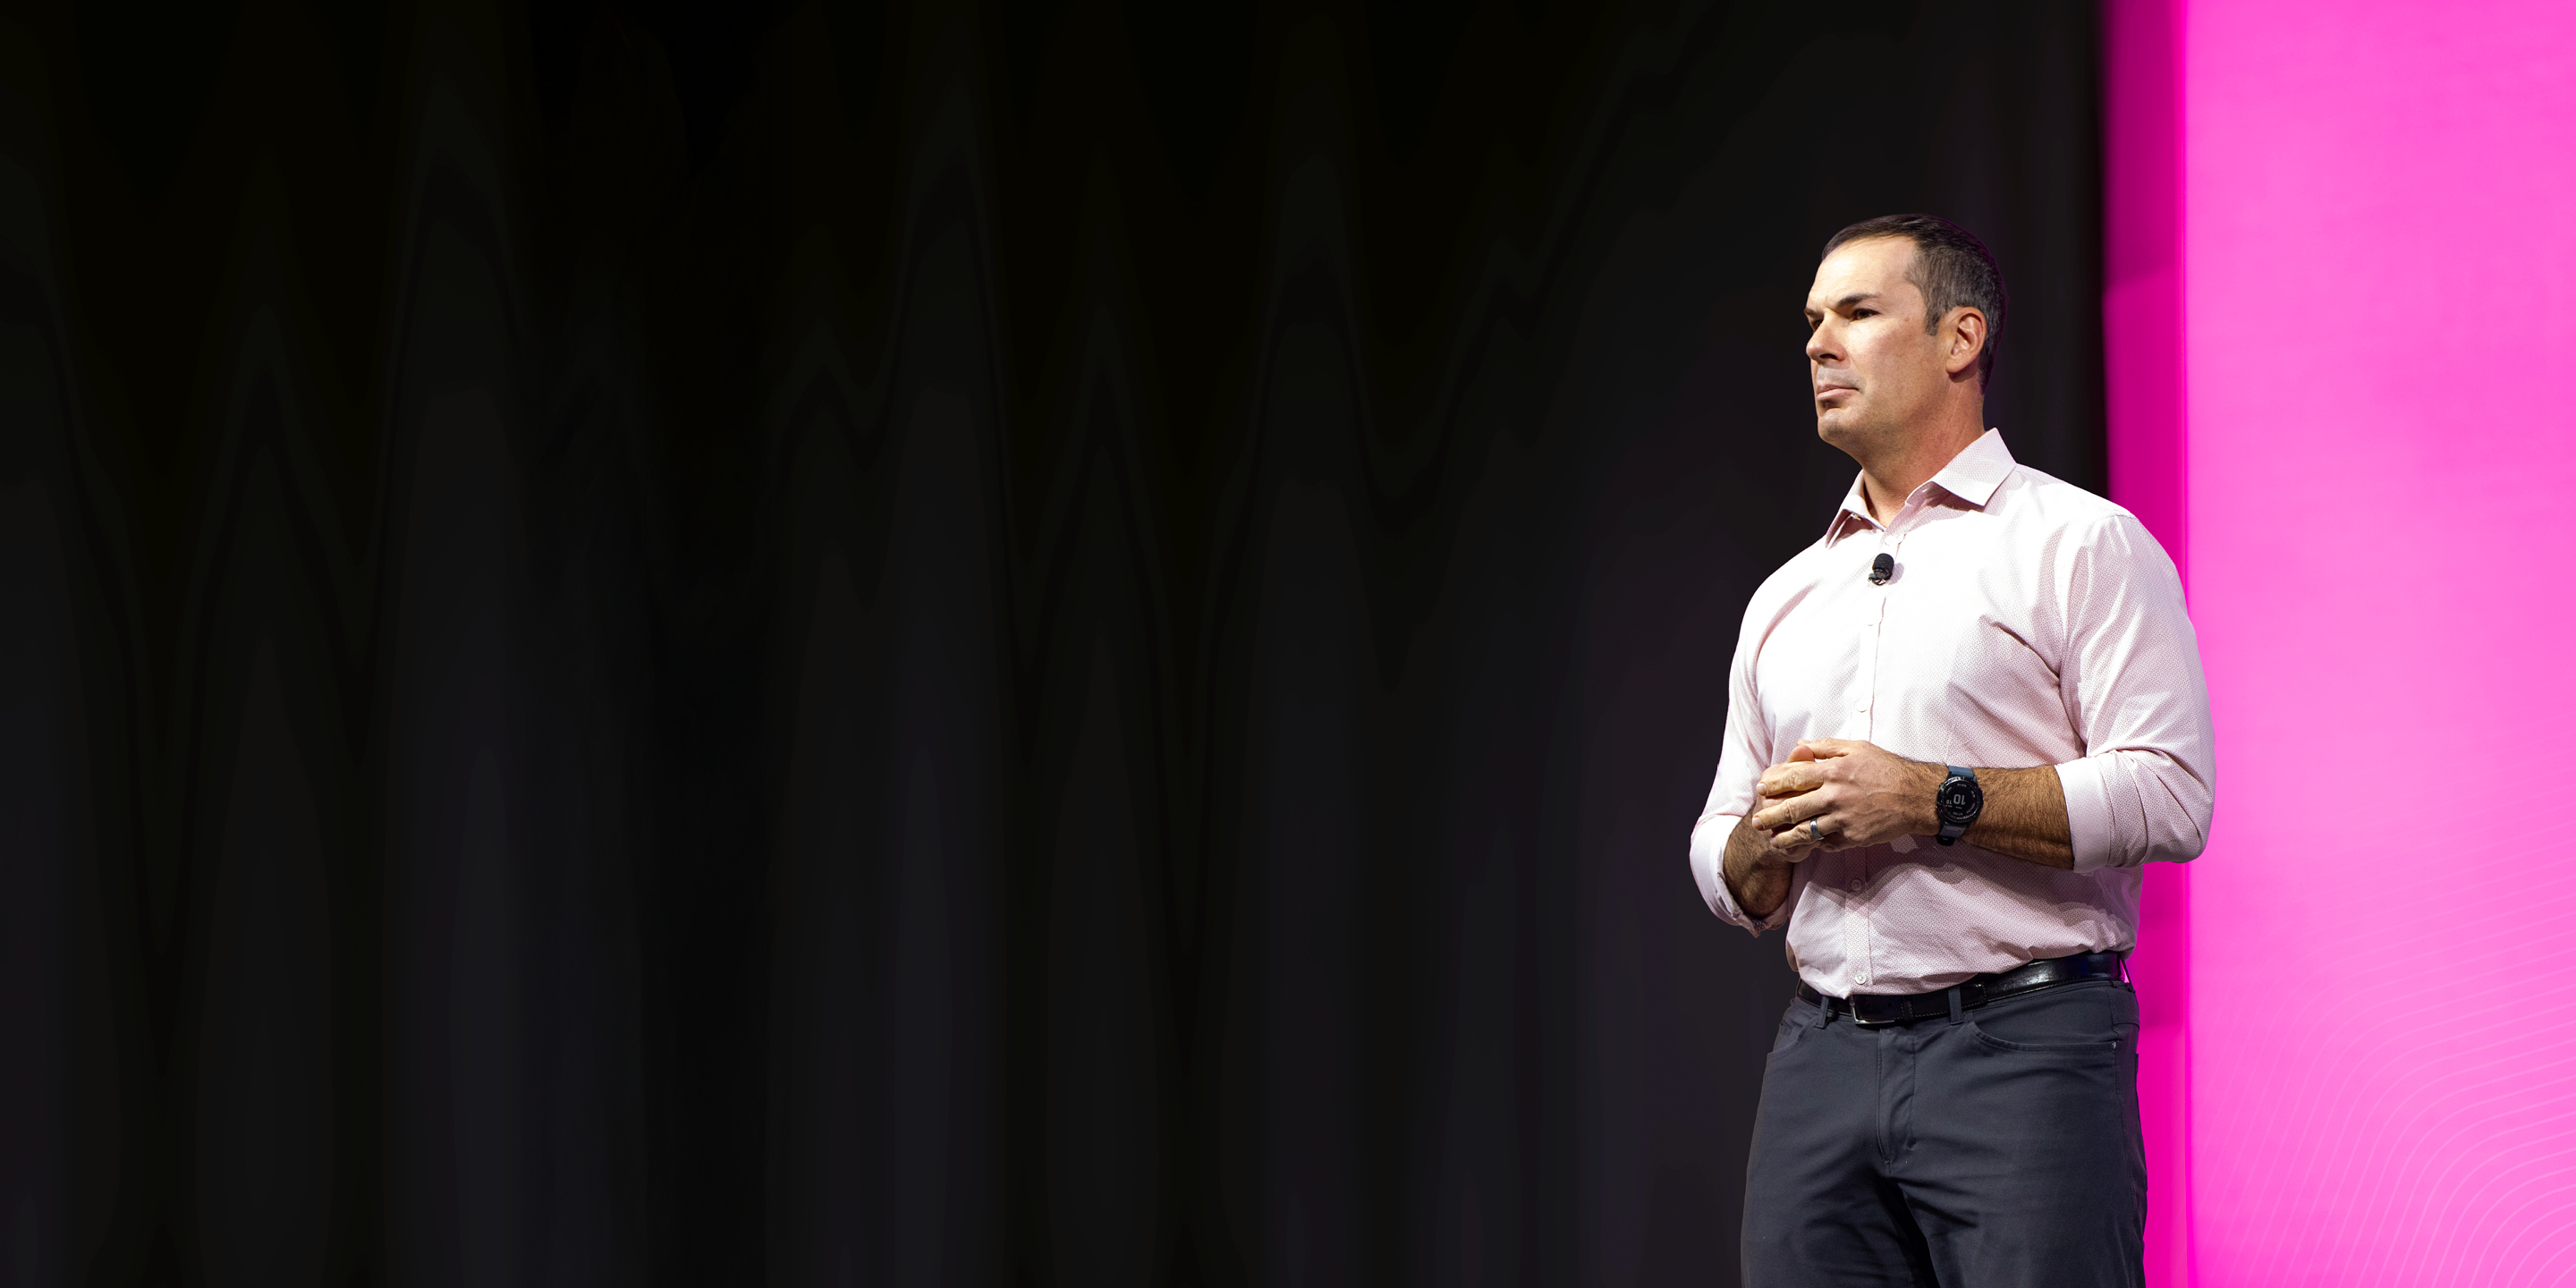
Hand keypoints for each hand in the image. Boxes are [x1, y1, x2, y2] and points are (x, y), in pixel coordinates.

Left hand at [1746, 738, 1943, 854]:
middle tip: (1757, 821)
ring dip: (1786, 837)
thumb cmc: (1887, 769)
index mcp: (1833, 771)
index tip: (1761, 788)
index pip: (1794, 777)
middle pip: (1793, 808)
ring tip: (1773, 841)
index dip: (1774, 783)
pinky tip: (1803, 846)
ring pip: (1806, 830)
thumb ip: (1826, 747)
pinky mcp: (1852, 837)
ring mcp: (1842, 819)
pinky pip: (1827, 842)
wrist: (1916, 797)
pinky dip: (1814, 844)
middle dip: (1771, 815)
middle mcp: (1834, 795)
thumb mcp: (1858, 748)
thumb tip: (1800, 745)